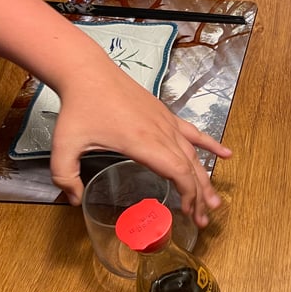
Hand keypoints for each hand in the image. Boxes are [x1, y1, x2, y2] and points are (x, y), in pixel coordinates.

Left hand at [48, 55, 231, 227]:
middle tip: (204, 219)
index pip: (178, 172)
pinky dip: (211, 145)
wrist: (88, 72)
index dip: (188, 194)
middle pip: (190, 169)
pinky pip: (193, 133)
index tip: (189, 213)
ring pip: (194, 155)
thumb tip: (74, 200)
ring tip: (215, 201)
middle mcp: (161, 134)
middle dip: (199, 196)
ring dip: (206, 179)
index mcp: (143, 143)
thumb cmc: (79, 107)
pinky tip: (226, 154)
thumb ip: (65, 176)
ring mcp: (167, 124)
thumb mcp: (64, 145)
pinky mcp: (166, 116)